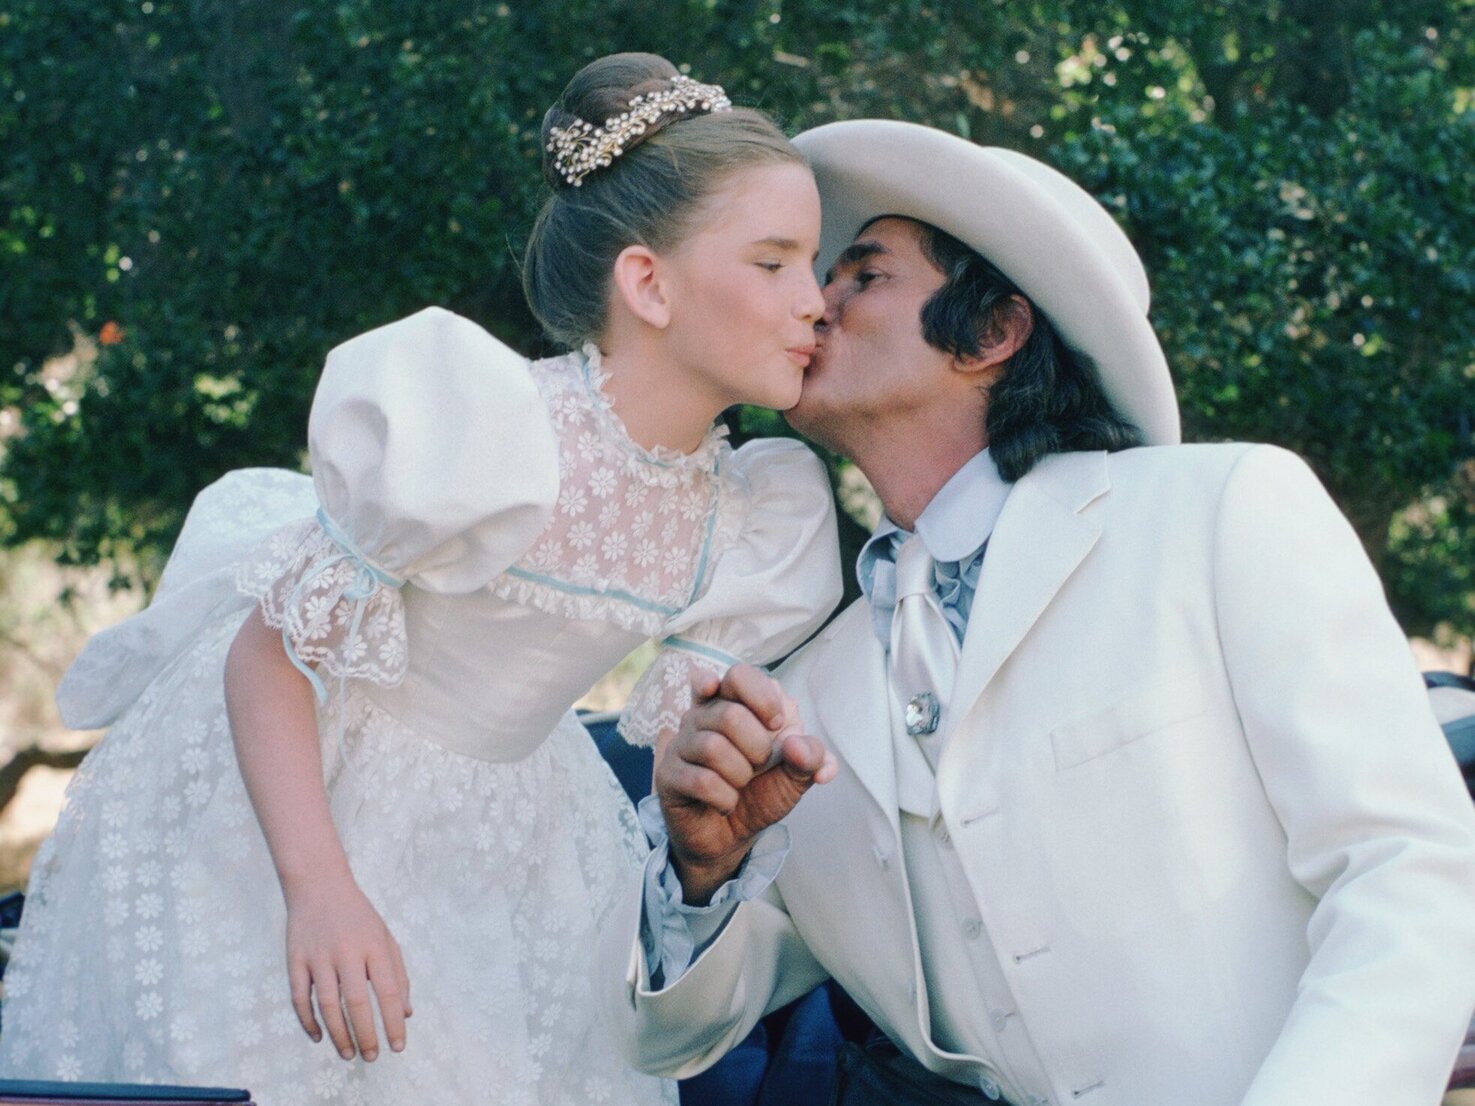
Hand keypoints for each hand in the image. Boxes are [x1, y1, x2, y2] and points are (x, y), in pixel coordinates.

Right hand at [284, 873, 411, 1061]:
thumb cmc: (358, 916)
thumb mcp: (385, 938)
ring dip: (338, 1034)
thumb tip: (406, 1013)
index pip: (388, 991)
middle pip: (357, 1002)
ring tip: (348, 1053)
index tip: (397, 1046)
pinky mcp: (295, 959)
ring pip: (327, 1004)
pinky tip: (319, 1036)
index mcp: (374, 945)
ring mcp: (318, 956)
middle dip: (366, 1035)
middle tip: (371, 1057)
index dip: (393, 1022)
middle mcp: (347, 951)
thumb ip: (398, 974)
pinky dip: (308, 1021)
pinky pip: (300, 998)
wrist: (319, 884)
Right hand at [657, 664, 836, 903]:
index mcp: (733, 702)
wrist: (733, 836)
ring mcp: (682, 744)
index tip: (776, 723)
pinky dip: (725, 798)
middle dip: (757, 748)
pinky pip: (701, 781)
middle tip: (759, 764)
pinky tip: (725, 803)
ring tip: (740, 784)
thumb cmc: (762, 791)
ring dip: (740, 775)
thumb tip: (798, 746)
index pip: (739, 675)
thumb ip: (811, 757)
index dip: (762, 697)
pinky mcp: (668, 775)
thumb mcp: (796, 774)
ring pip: (712, 747)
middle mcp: (703, 715)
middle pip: (729, 714)